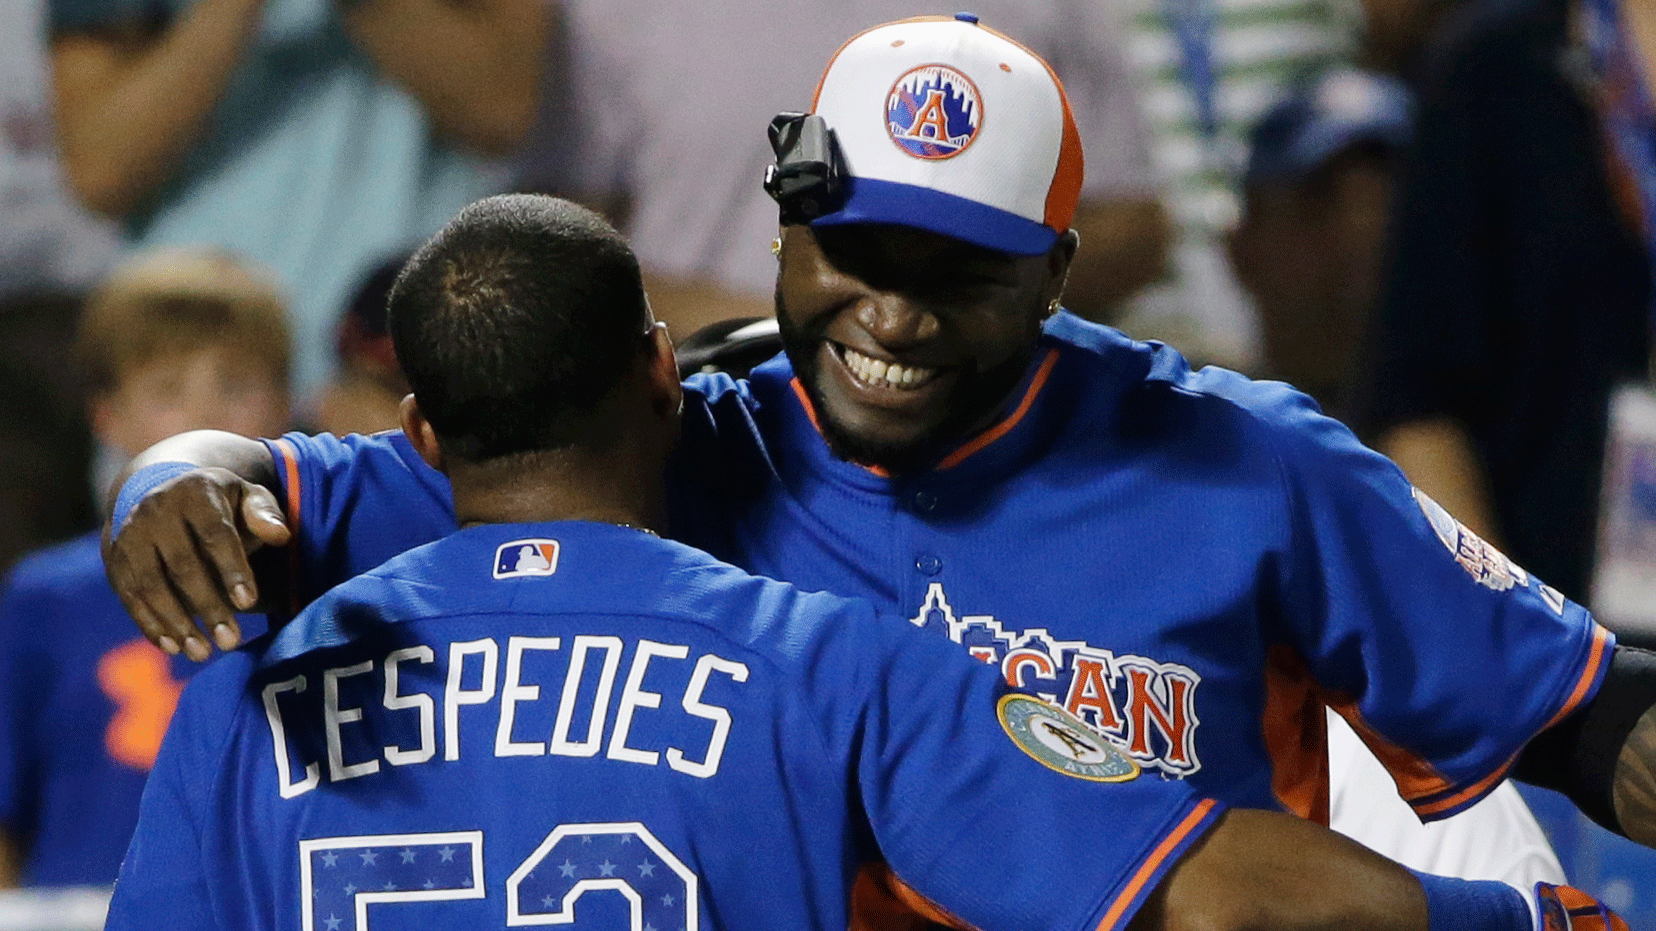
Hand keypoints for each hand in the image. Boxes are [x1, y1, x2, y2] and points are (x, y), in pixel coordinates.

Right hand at [103, 467, 290, 660]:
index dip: (232, 568)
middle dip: (208, 606)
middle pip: (183, 565)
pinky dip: (149, 624)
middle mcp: (156, 510)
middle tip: (231, 641)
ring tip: (203, 653)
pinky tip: (173, 647)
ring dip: (176, 623)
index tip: (248, 603)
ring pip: (150, 585)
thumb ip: (264, 514)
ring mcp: (130, 535)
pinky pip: (129, 596)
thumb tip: (280, 535)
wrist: (159, 492)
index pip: (215, 533)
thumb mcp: (246, 496)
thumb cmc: (218, 503)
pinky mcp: (114, 559)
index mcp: (195, 492)